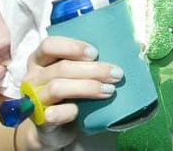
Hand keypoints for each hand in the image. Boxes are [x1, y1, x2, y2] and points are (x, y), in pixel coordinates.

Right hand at [13, 36, 121, 150]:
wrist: (51, 128)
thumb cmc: (68, 92)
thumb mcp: (77, 73)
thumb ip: (97, 59)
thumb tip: (138, 46)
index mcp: (40, 60)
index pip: (49, 45)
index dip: (72, 47)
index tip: (95, 52)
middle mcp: (33, 77)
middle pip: (62, 67)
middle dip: (93, 70)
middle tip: (116, 74)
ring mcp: (34, 99)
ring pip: (58, 87)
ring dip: (88, 87)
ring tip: (109, 90)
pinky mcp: (40, 120)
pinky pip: (54, 113)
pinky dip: (70, 111)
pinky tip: (80, 111)